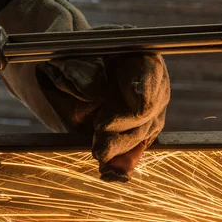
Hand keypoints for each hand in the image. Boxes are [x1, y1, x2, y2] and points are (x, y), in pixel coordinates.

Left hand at [0, 0, 170, 180]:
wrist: (70, 68)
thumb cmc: (72, 54)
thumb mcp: (69, 53)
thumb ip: (78, 66)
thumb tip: (92, 89)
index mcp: (139, 52)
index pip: (152, 70)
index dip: (146, 88)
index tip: (138, 104)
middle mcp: (150, 80)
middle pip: (152, 105)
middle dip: (129, 123)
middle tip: (103, 132)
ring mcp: (147, 106)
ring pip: (145, 129)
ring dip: (123, 144)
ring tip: (100, 153)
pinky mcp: (137, 127)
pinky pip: (136, 145)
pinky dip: (124, 158)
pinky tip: (110, 169)